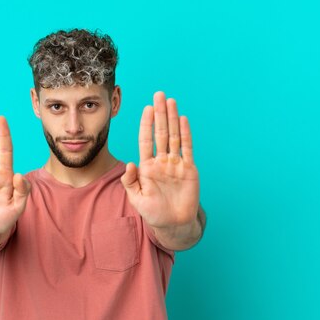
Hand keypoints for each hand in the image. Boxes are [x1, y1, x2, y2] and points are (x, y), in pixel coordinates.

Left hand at [121, 91, 199, 228]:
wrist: (173, 224)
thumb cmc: (153, 213)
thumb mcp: (137, 199)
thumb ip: (130, 182)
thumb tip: (130, 164)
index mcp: (147, 166)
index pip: (146, 140)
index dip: (146, 124)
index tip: (146, 108)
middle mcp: (161, 161)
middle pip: (161, 133)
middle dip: (160, 114)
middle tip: (159, 95)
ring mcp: (175, 164)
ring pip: (174, 136)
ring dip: (172, 119)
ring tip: (170, 101)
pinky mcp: (189, 169)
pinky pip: (187, 148)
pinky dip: (186, 134)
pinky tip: (183, 119)